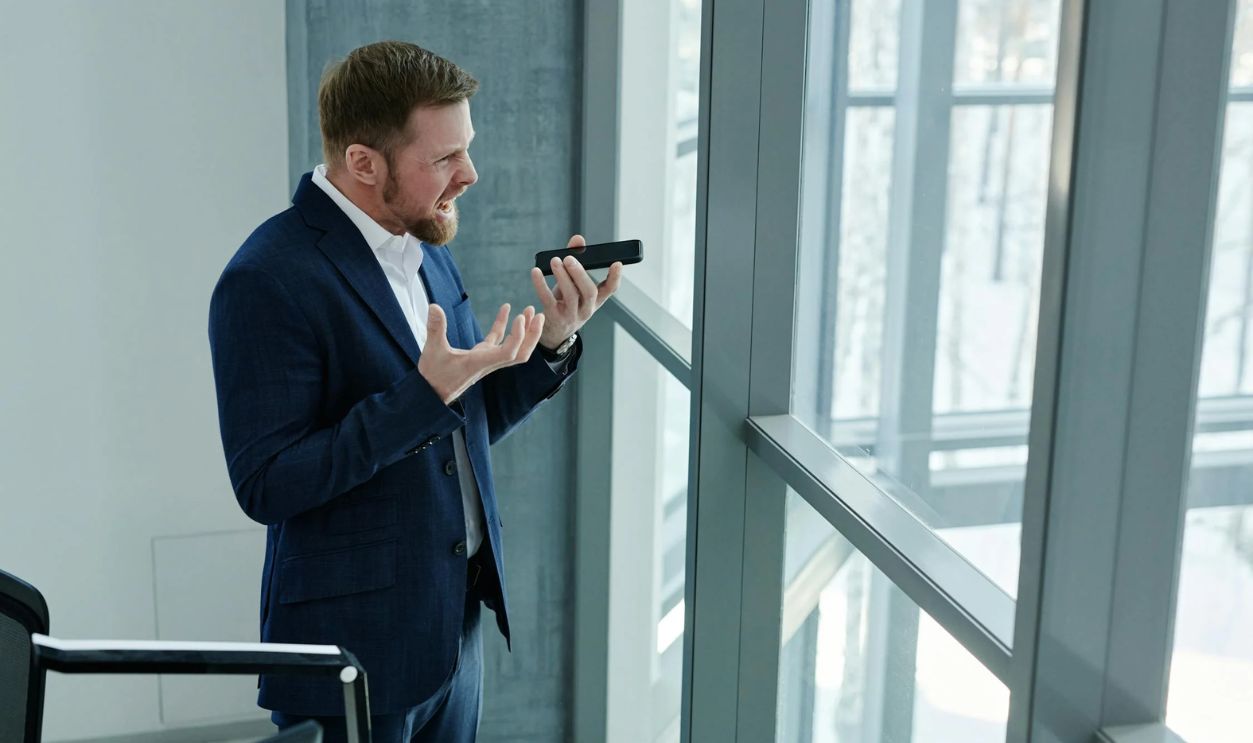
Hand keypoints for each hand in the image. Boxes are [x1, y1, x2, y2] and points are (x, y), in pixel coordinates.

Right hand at [418, 303, 544, 403]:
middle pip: (520, 353)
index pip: (509, 353)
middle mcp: (489, 362)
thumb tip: (434, 306)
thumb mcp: (432, 350)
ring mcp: (486, 359)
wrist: (431, 392)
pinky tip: (506, 308)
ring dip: (524, 331)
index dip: (518, 336)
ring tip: (531, 311)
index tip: (521, 317)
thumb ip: (435, 328)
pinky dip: (504, 325)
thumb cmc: (433, 375)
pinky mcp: (481, 355)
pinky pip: (498, 339)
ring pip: (513, 347)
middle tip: (540, 315)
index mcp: (481, 362)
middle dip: (532, 336)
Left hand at [529, 234, 623, 349]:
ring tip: (555, 261)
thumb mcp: (574, 284)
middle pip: (589, 292)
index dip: (615, 277)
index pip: (610, 289)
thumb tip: (578, 239)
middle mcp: (586, 309)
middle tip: (569, 258)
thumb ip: (576, 260)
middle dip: (580, 274)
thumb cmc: (566, 302)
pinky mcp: (554, 317)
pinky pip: (548, 300)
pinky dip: (541, 285)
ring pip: (570, 296)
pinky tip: (536, 272)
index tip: (617, 264)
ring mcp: (571, 315)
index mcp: (595, 300)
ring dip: (562, 277)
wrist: (554, 332)